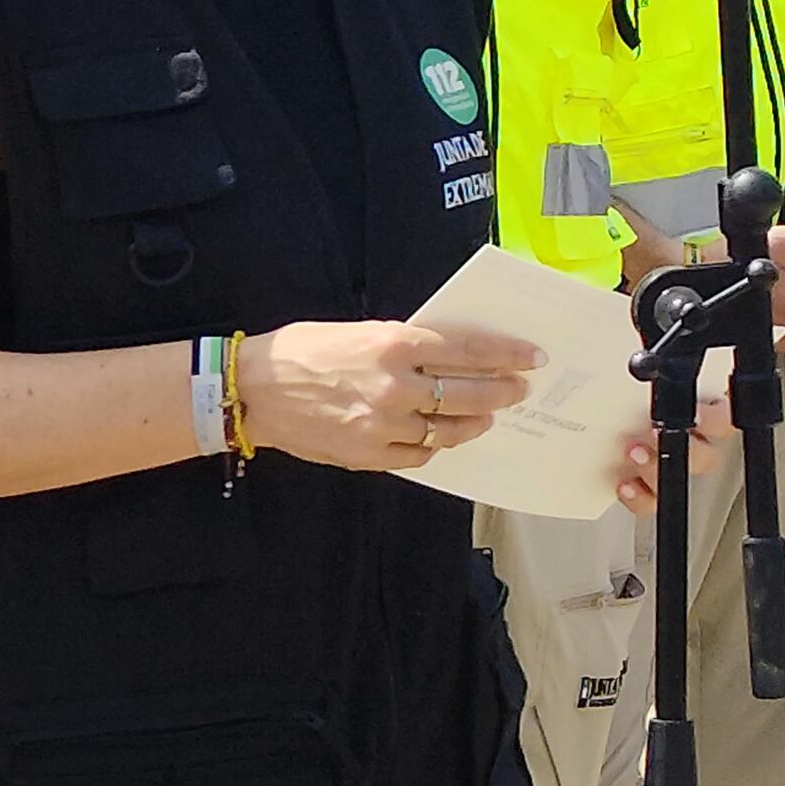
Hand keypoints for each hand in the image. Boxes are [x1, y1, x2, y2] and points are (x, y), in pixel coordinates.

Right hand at [232, 322, 534, 475]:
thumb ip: (403, 344)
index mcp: (394, 344)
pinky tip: (439, 437)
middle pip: (469, 394)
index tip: (533, 359)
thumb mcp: (357, 330)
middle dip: (502, 392)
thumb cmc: (300, 352)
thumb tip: (447, 356)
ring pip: (449, 430)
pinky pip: (418, 455)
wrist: (251, 391)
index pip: (470, 352)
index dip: (508, 356)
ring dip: (474, 423)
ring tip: (484, 418)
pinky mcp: (367, 454)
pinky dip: (434, 446)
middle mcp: (395, 386)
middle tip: (517, 391)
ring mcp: (382, 425)